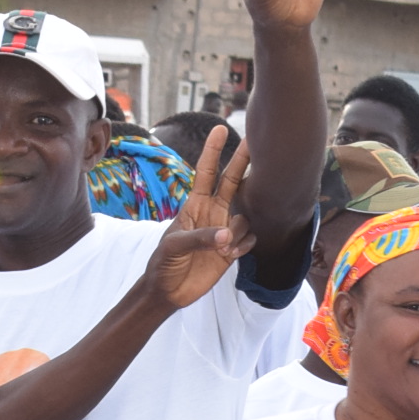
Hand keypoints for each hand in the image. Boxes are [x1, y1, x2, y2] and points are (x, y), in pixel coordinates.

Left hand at [146, 125, 253, 310]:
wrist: (169, 290)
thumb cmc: (164, 262)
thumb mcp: (174, 246)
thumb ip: (199, 237)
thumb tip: (226, 234)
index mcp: (195, 204)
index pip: (206, 172)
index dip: (212, 151)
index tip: (220, 129)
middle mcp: (213, 212)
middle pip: (233, 181)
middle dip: (242, 161)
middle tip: (254, 141)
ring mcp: (225, 229)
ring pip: (245, 217)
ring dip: (238, 231)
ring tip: (223, 248)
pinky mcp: (233, 249)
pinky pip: (250, 238)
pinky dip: (243, 245)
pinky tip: (230, 255)